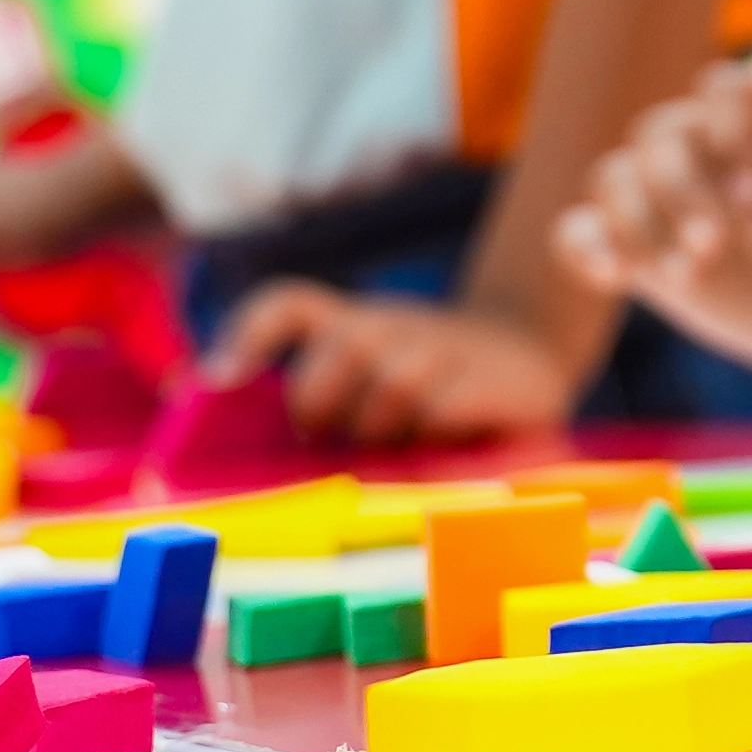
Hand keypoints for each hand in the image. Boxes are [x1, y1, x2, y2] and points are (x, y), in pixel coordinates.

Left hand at [210, 287, 585, 448]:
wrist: (533, 357)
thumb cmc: (432, 385)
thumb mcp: (371, 381)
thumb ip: (319, 400)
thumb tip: (239, 427)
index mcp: (356, 323)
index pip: (291, 304)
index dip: (249, 334)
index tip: (219, 379)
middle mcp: (397, 325)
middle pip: (347, 343)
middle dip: (323, 401)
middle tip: (328, 437)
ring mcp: (447, 348)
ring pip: (396, 379)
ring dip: (384, 426)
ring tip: (393, 447)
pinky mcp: (493, 380)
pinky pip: (447, 405)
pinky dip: (434, 431)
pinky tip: (442, 443)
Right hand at [555, 66, 751, 374]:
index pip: (723, 92)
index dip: (731, 137)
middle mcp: (701, 139)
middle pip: (659, 136)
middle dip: (680, 190)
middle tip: (715, 245)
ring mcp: (661, 190)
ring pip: (614, 178)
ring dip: (638, 224)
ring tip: (689, 275)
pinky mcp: (636, 241)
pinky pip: (580, 230)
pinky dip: (586, 247)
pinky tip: (614, 276)